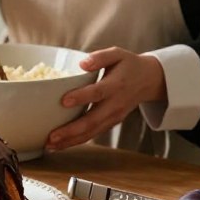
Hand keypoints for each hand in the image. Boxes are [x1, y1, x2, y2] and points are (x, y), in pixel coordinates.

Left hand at [45, 47, 166, 150]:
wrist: (148, 80)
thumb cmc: (128, 65)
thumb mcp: (117, 54)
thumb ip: (100, 57)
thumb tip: (82, 63)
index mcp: (116, 85)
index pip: (98, 92)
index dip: (81, 97)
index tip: (64, 101)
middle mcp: (115, 104)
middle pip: (93, 120)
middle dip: (71, 130)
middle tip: (51, 136)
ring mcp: (114, 117)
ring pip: (92, 132)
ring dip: (71, 141)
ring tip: (51, 145)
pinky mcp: (111, 123)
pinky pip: (93, 134)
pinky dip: (76, 141)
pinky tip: (60, 145)